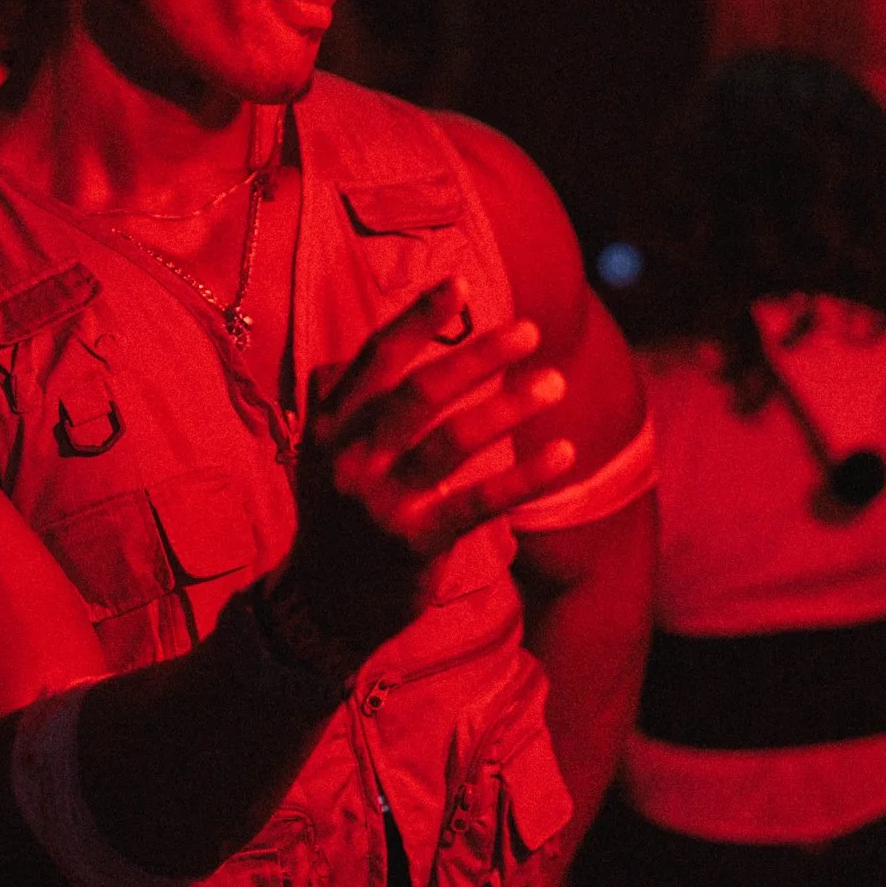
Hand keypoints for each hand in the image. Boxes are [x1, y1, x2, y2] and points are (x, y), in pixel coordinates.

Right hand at [274, 279, 576, 658]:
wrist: (322, 602)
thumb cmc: (342, 512)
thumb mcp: (329, 451)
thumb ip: (359, 397)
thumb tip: (398, 334)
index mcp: (330, 425)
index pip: (376, 359)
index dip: (416, 319)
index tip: (458, 284)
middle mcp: (350, 458)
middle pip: (420, 394)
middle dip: (477, 357)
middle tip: (530, 331)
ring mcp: (380, 502)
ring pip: (451, 443)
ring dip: (507, 409)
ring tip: (554, 384)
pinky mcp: (413, 543)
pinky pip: (476, 502)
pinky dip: (523, 478)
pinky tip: (563, 454)